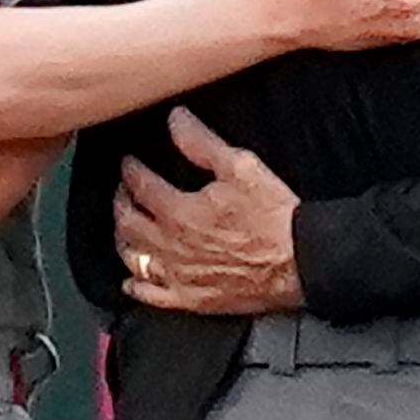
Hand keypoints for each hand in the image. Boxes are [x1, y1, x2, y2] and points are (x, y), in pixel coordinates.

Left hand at [115, 110, 304, 315]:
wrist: (299, 261)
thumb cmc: (274, 219)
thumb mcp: (241, 167)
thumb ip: (202, 143)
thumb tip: (176, 120)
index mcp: (179, 211)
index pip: (140, 185)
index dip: (130, 170)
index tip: (129, 163)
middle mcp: (170, 246)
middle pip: (128, 223)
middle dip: (120, 202)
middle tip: (122, 192)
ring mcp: (178, 276)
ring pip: (133, 258)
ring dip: (122, 240)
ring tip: (124, 228)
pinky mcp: (191, 300)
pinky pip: (150, 296)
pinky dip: (135, 286)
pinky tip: (131, 280)